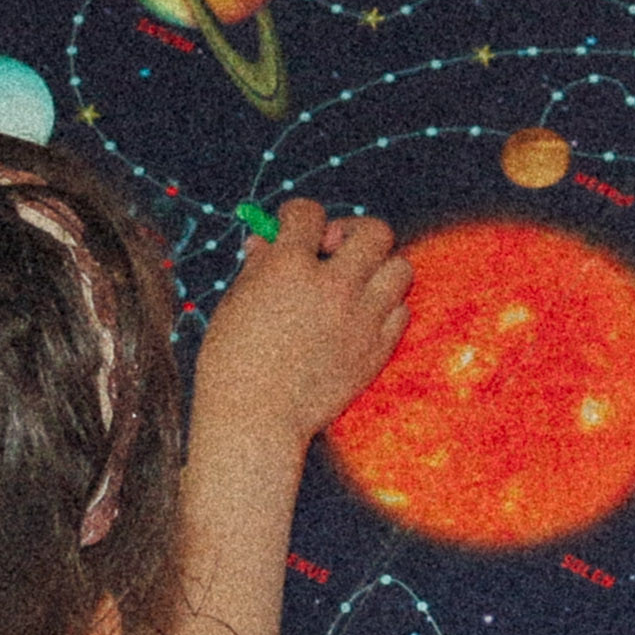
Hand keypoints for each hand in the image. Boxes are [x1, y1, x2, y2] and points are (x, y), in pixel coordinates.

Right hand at [191, 200, 406, 451]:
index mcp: (289, 267)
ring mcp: (361, 319)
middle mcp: (333, 286)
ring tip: (354, 285)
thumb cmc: (232, 363)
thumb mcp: (236, 303)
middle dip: (353, 233)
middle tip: (334, 252)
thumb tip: (267, 241)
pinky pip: (401, 311)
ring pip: (400, 268)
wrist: (255, 420)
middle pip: (374, 232)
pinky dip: (384, 308)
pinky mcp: (377, 349)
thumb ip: (258, 266)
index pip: (309, 213)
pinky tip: (360, 317)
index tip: (294, 228)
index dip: (298, 216)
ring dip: (378, 269)